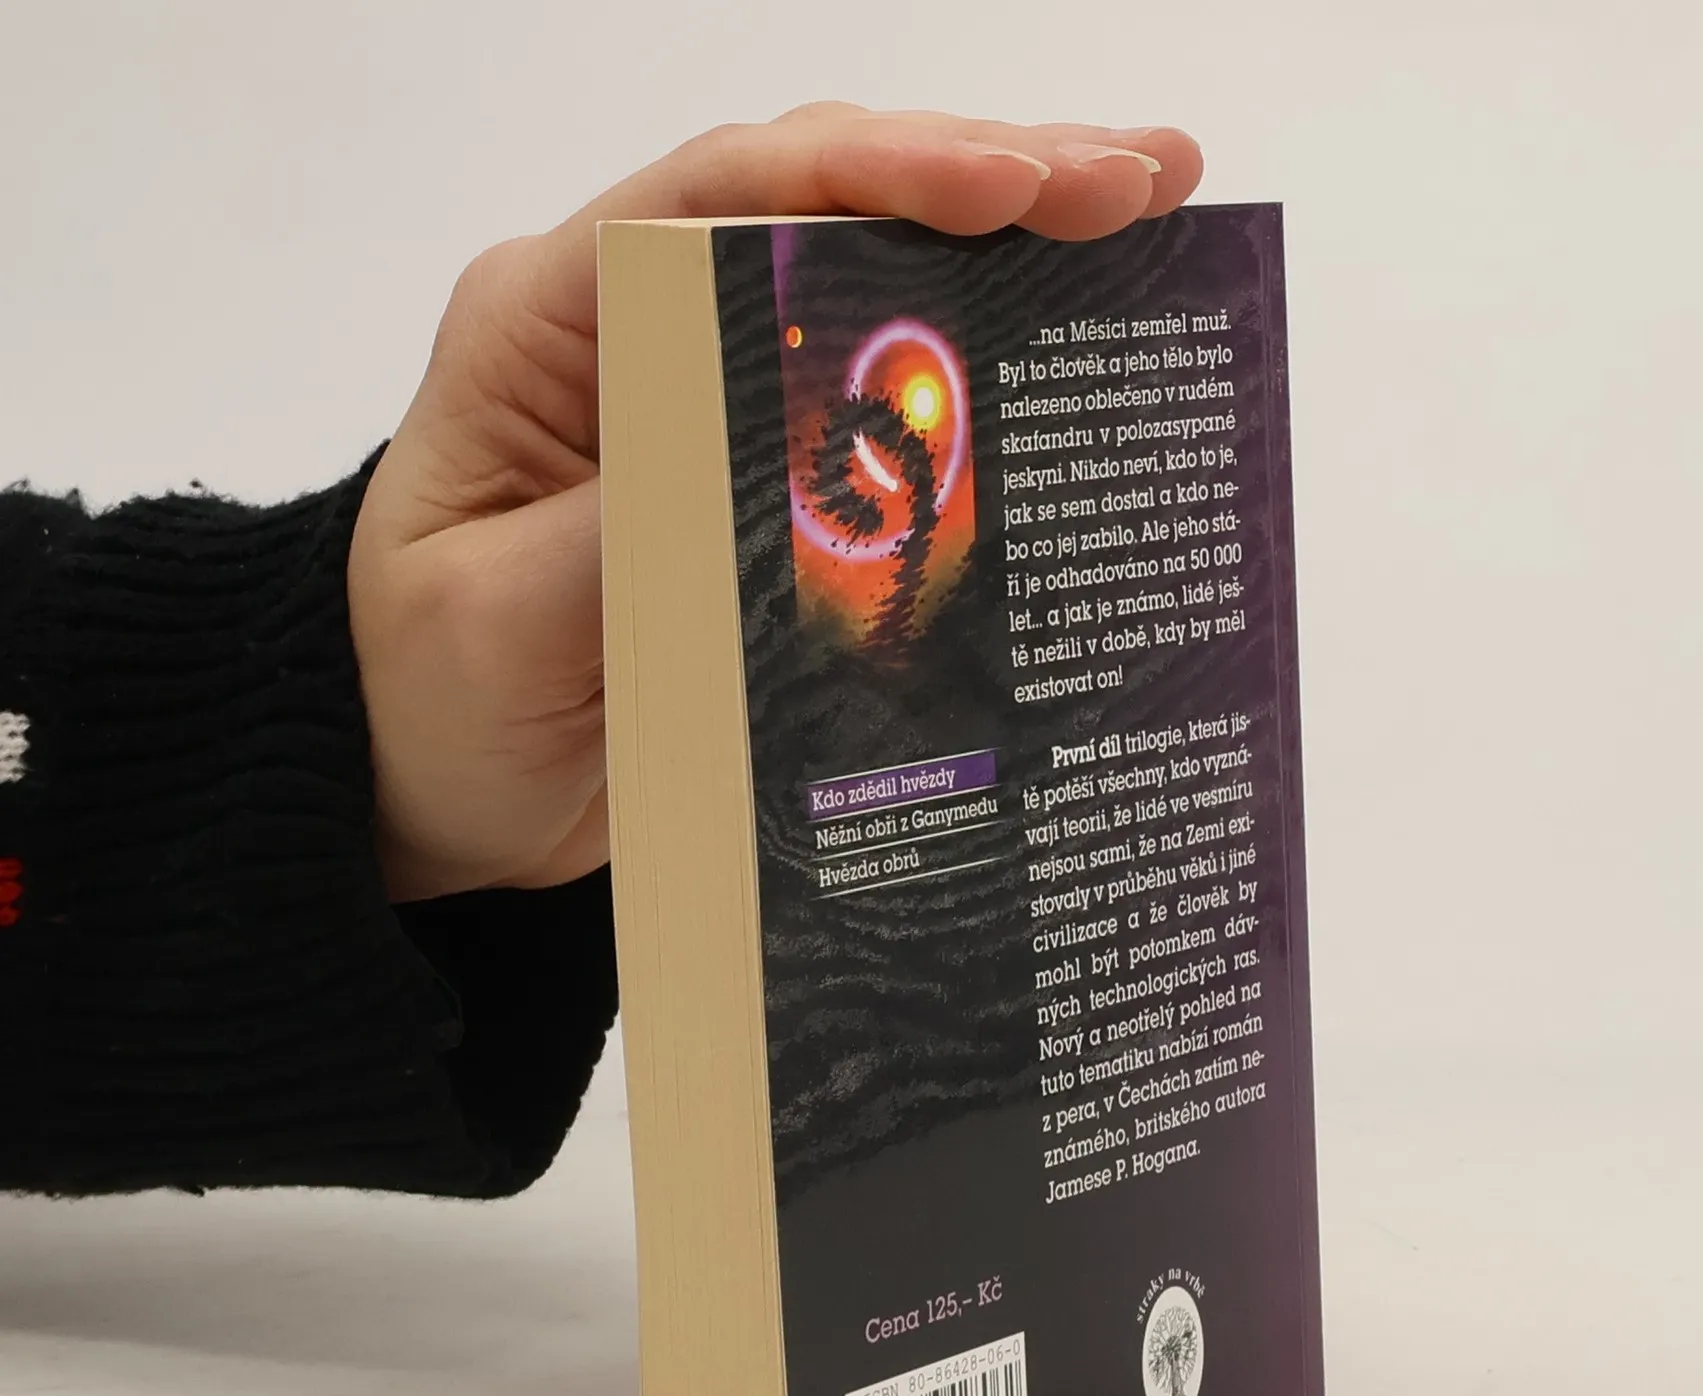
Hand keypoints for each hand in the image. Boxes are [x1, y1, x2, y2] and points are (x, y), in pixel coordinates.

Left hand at [347, 104, 1204, 900]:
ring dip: (1008, 250)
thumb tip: (775, 446)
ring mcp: (705, 398)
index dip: (875, 173)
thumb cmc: (430, 704)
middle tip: (1144, 181)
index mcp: (547, 325)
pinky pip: (881, 405)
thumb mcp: (500, 623)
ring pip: (866, 285)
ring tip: (1152, 219)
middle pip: (819, 210)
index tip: (1014, 184)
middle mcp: (636, 331)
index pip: (721, 197)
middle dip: (988, 180)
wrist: (433, 795)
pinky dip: (980, 368)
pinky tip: (1076, 348)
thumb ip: (625, 528)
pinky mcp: (758, 481)